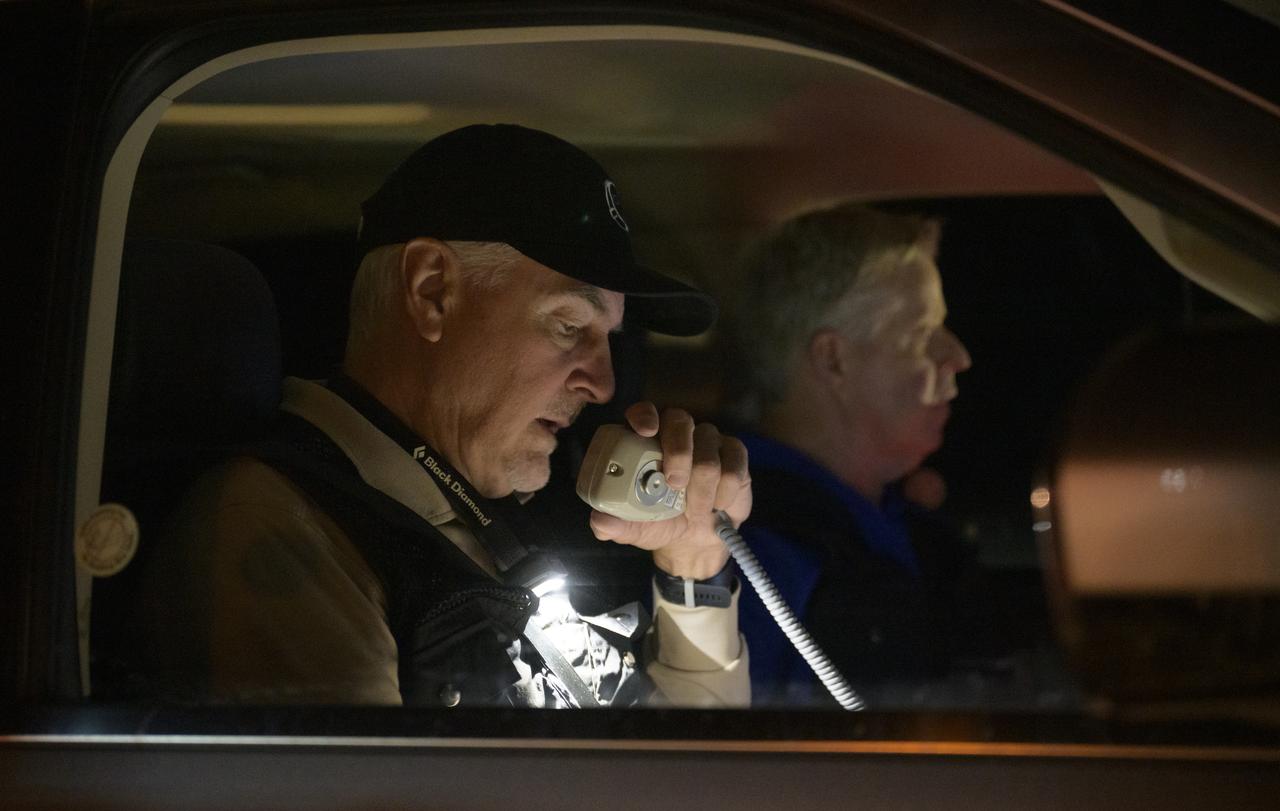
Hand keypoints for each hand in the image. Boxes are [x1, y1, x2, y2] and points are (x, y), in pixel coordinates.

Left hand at [587, 403, 751, 578]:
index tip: (647, 432)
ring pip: (708, 442)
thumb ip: (615, 524)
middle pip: (679, 419)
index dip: (644, 415)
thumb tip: (599, 521)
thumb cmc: (660, 524)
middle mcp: (676, 433)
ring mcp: (707, 440)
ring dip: (703, 484)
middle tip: (675, 484)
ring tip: (695, 511)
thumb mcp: (634, 529)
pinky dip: (726, 489)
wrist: (697, 541)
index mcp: (645, 442)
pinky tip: (718, 505)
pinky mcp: (734, 453)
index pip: (643, 411)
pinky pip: (734, 460)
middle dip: (679, 450)